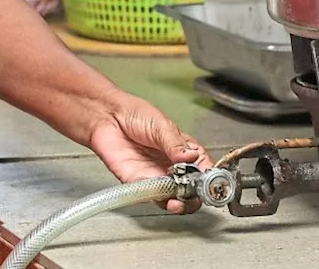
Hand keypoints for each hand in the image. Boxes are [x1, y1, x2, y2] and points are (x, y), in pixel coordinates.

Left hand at [86, 94, 213, 214]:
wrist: (107, 117)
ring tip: (178, 200)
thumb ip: (175, 143)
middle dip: (195, 196)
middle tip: (194, 194)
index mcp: (183, 149)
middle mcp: (172, 166)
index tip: (210, 183)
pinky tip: (164, 195)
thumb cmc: (134, 115)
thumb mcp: (160, 125)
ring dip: (180, 203)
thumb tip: (193, 156)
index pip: (203, 168)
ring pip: (175, 198)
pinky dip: (160, 200)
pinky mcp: (139, 183)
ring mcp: (157, 176)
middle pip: (191, 189)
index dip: (209, 177)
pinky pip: (153, 197)